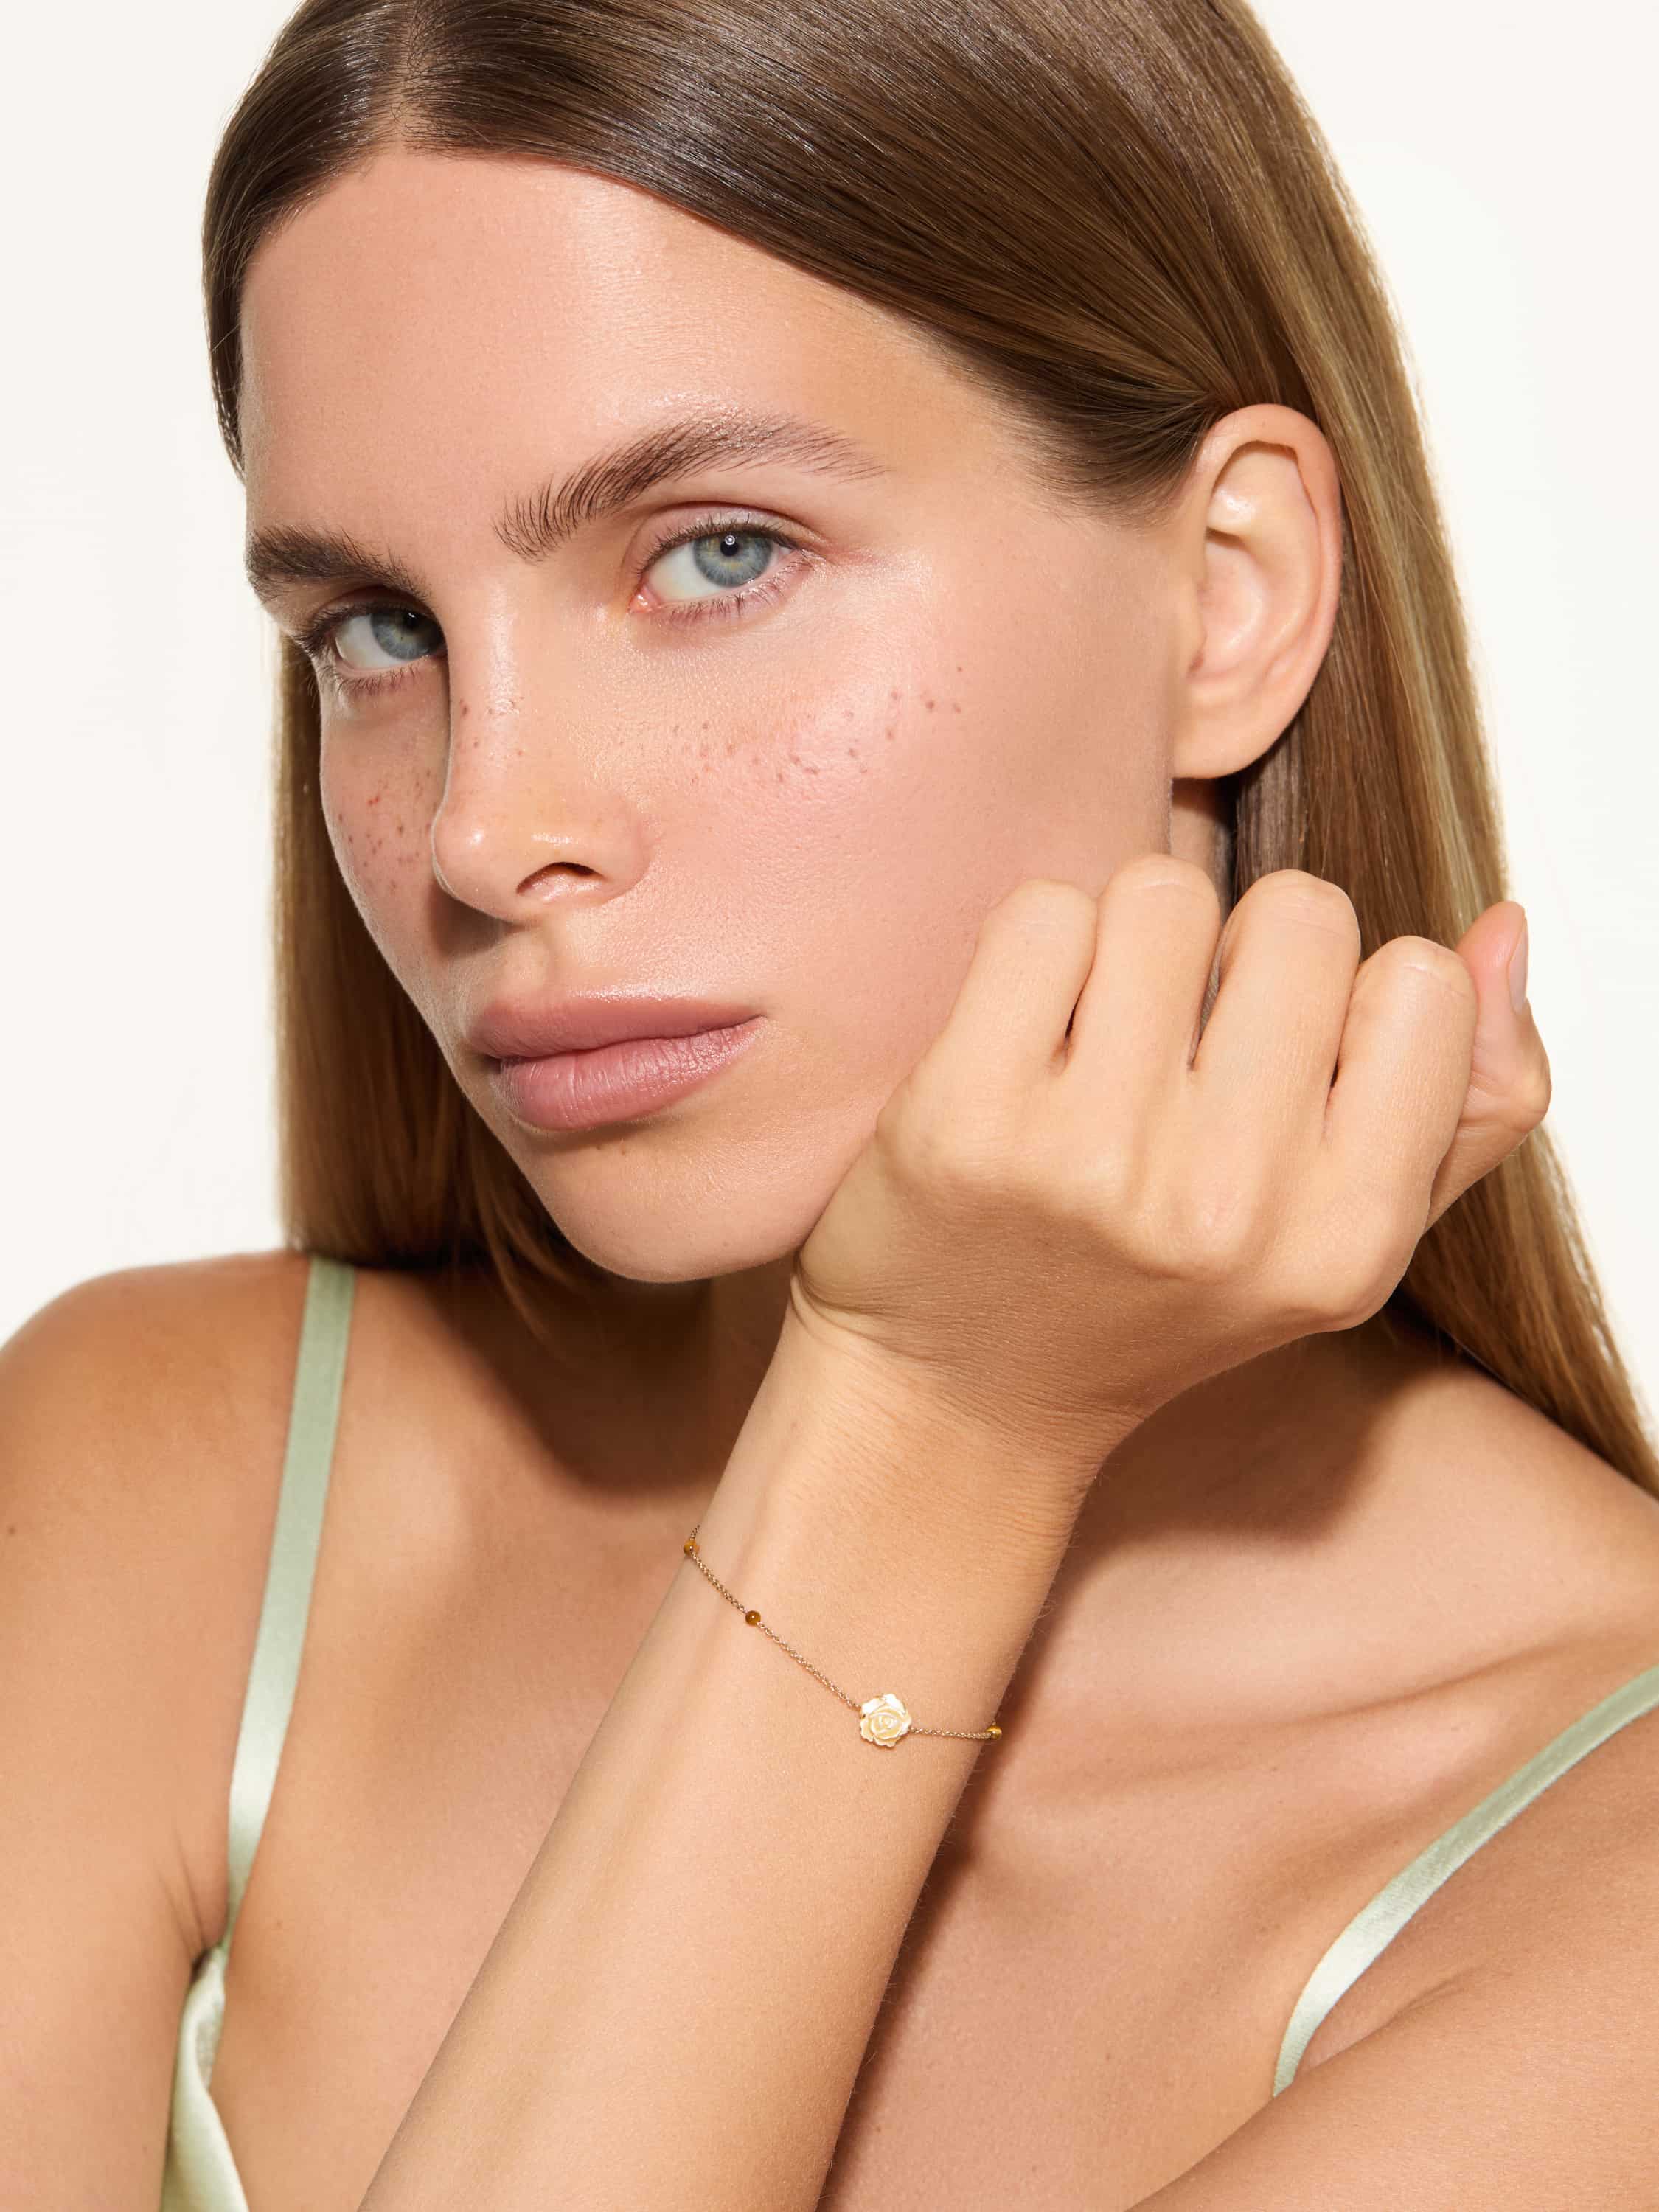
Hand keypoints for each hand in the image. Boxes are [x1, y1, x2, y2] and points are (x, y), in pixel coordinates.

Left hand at [790, 860, 1549, 1485]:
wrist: (966, 1392)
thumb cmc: (1163, 1295)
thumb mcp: (1345, 1237)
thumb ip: (1468, 1100)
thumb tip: (1499, 931)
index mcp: (1346, 1242)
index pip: (1420, 985)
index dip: (1348, 998)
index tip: (1284, 1069)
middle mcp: (1228, 1209)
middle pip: (1300, 914)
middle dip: (1243, 952)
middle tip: (1185, 1045)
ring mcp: (1092, 1161)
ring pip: (1165, 893)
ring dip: (1134, 941)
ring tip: (1105, 1040)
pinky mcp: (968, 1116)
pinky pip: (1044, 913)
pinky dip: (1039, 951)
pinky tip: (1025, 1042)